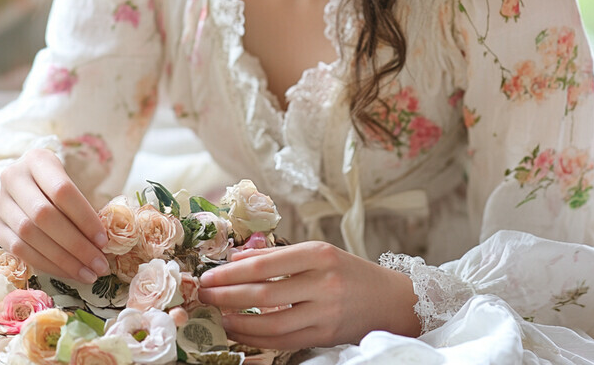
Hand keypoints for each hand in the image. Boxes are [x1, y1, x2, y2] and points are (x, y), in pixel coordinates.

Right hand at [0, 148, 109, 283]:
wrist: (26, 181)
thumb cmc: (57, 181)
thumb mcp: (70, 179)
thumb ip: (83, 205)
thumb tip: (102, 242)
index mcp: (36, 160)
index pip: (62, 191)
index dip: (84, 217)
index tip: (104, 240)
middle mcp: (13, 179)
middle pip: (44, 216)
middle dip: (76, 245)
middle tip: (100, 264)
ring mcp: (1, 204)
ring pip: (30, 236)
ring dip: (62, 260)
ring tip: (88, 273)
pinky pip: (20, 251)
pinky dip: (47, 264)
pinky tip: (68, 272)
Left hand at [196, 241, 420, 349]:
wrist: (389, 301)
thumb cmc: (348, 270)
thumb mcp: (319, 252)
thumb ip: (278, 255)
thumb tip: (236, 259)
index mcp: (319, 254)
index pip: (265, 264)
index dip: (232, 272)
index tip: (210, 275)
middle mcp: (323, 283)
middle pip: (263, 293)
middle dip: (227, 295)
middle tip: (204, 294)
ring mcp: (325, 313)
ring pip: (270, 323)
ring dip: (238, 321)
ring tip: (218, 316)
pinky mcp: (325, 336)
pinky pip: (283, 341)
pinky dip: (257, 338)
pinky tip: (241, 331)